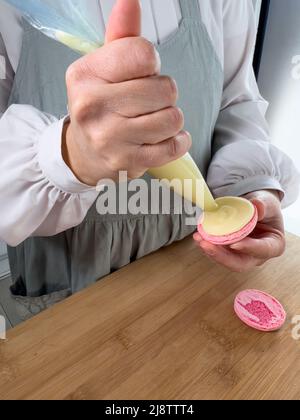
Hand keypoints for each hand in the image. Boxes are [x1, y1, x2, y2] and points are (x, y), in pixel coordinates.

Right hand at [63, 0, 190, 185]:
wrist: (85, 152)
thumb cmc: (100, 106)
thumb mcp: (103, 69)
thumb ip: (121, 37)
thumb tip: (130, 1)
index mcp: (84, 75)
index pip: (143, 54)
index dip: (151, 63)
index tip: (140, 74)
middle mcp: (92, 107)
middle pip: (165, 89)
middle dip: (164, 94)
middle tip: (147, 102)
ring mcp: (109, 139)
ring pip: (172, 118)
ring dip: (171, 119)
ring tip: (153, 121)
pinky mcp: (127, 162)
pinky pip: (174, 146)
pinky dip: (177, 141)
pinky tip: (163, 138)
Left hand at [193, 190, 285, 271]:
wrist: (255, 209)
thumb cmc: (265, 207)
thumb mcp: (268, 203)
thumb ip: (264, 205)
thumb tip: (257, 206)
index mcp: (273, 245)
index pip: (263, 250)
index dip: (249, 248)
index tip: (234, 244)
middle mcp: (257, 255)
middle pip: (240, 263)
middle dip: (222, 256)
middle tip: (207, 244)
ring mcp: (241, 255)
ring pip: (226, 260)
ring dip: (211, 251)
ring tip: (199, 238)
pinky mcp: (228, 252)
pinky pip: (218, 252)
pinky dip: (207, 245)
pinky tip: (198, 237)